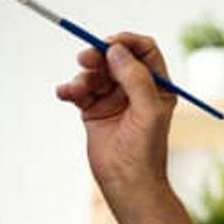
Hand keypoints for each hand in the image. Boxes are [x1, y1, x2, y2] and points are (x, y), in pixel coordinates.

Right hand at [55, 32, 176, 201]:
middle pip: (115, 57)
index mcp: (157, 86)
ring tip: (76, 91)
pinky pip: (79, 89)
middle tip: (85, 59)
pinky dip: (70, 88)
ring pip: (94, 72)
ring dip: (82, 76)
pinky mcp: (94, 109)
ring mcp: (114, 98)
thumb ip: (136, 79)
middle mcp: (136, 89)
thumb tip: (116, 49)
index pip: (144, 51)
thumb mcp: (147, 111)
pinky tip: (65, 94)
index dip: (127, 42)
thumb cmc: (145, 149)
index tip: (109, 43)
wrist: (126, 181)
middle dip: (98, 55)